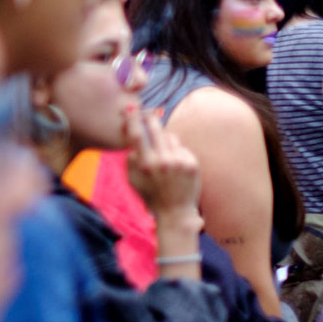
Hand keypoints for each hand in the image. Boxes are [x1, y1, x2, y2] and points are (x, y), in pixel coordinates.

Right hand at [125, 109, 201, 225]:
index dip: (131, 119)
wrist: (175, 212)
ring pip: (170, 137)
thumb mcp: (132, 179)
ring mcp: (179, 162)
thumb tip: (131, 134)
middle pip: (155, 128)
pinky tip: (175, 164)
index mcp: (144, 164)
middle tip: (148, 113)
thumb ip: (130, 158)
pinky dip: (177, 151)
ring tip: (163, 153)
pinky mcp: (192, 164)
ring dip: (164, 139)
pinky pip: (181, 148)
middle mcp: (162, 161)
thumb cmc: (150, 194)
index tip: (129, 109)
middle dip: (150, 118)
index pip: (135, 134)